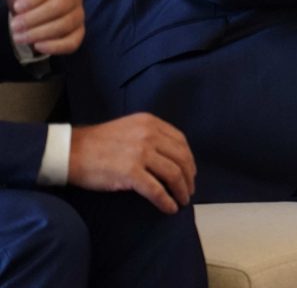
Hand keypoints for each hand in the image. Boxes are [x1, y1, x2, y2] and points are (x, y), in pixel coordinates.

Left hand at [9, 0, 84, 55]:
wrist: (33, 15)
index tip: (17, 7)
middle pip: (60, 5)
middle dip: (34, 18)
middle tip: (14, 26)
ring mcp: (79, 15)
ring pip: (65, 24)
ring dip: (39, 33)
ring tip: (20, 37)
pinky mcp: (79, 33)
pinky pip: (72, 42)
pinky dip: (55, 46)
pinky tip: (37, 46)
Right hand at [68, 113, 196, 213]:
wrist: (70, 152)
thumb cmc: (97, 143)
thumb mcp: (129, 128)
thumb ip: (149, 136)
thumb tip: (168, 156)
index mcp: (150, 123)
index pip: (181, 141)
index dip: (189, 159)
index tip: (190, 172)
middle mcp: (149, 135)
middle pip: (181, 158)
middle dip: (189, 176)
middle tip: (189, 190)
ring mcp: (141, 154)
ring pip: (173, 174)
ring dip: (181, 190)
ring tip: (182, 200)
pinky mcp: (130, 173)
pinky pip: (156, 190)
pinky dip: (166, 201)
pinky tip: (169, 208)